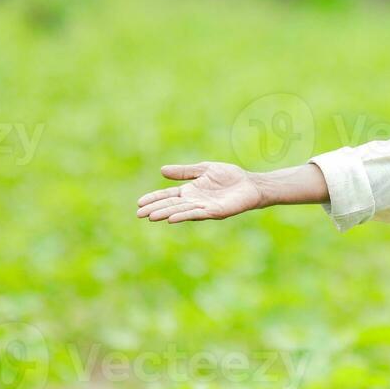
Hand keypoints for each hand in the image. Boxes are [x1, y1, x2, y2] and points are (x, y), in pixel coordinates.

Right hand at [136, 162, 263, 223]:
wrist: (250, 184)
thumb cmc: (229, 177)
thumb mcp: (204, 169)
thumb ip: (184, 172)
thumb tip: (162, 170)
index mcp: (190, 191)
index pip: (168, 195)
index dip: (154, 198)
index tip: (139, 202)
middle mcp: (194, 201)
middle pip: (171, 205)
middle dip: (155, 209)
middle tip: (139, 214)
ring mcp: (204, 208)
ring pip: (181, 211)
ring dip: (166, 213)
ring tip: (152, 216)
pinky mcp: (215, 212)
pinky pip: (197, 214)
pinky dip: (183, 216)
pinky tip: (172, 218)